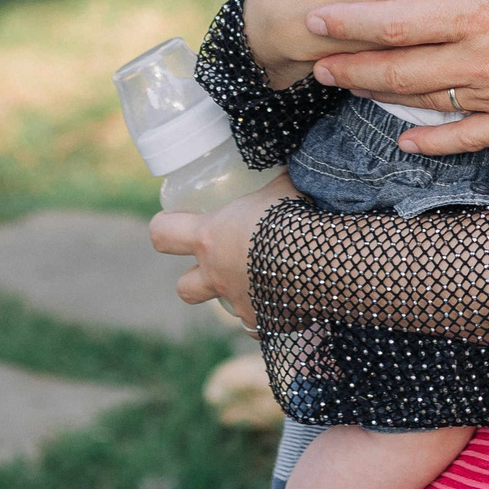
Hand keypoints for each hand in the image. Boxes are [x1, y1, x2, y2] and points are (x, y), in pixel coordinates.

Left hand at [150, 172, 300, 328]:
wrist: (325, 261)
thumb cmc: (295, 217)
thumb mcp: (283, 187)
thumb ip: (277, 180)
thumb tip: (288, 164)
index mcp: (211, 238)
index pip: (163, 233)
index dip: (164, 227)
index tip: (174, 222)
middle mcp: (218, 275)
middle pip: (184, 288)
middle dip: (195, 280)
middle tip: (221, 263)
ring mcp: (241, 304)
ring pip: (231, 310)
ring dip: (245, 296)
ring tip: (275, 280)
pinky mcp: (268, 324)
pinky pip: (268, 323)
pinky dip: (278, 313)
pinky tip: (299, 296)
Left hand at [310, 0, 488, 154]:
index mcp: (482, 13)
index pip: (398, 20)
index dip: (352, 22)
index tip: (317, 18)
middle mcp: (483, 61)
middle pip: (399, 68)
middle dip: (352, 65)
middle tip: (315, 62)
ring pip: (425, 102)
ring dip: (380, 96)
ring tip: (347, 87)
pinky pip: (470, 138)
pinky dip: (435, 142)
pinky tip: (410, 141)